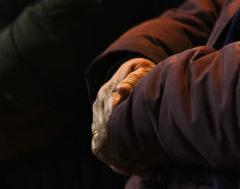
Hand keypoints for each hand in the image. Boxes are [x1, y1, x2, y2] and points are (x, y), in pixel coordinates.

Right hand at [91, 57, 154, 174]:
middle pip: (103, 134)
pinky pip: (99, 148)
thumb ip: (132, 79)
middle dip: (121, 149)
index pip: (108, 114)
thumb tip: (121, 89)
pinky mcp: (99, 127)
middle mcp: (98, 106)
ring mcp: (97, 118)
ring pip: (100, 144)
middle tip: (142, 162)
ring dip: (117, 159)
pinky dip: (112, 160)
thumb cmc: (141, 72)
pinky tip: (128, 168)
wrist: (131, 72)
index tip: (136, 142)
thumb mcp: (139, 70)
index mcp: (106, 91)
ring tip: (137, 168)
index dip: (120, 128)